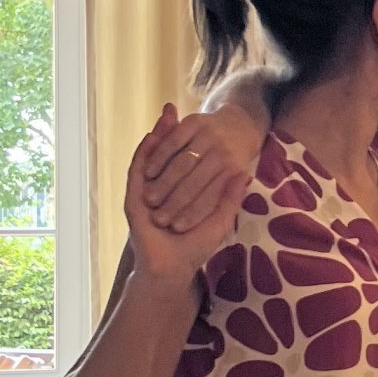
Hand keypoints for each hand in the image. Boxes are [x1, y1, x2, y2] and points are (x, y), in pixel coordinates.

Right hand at [124, 105, 249, 285]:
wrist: (173, 269)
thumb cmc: (196, 248)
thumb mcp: (219, 220)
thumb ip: (229, 197)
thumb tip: (244, 172)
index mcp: (179, 192)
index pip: (185, 160)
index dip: (189, 140)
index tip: (201, 119)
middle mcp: (161, 189)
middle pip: (165, 153)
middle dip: (170, 130)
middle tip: (175, 107)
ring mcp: (146, 193)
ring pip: (150, 157)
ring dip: (157, 135)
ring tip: (165, 114)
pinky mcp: (133, 200)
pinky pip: (137, 172)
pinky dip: (143, 153)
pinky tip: (151, 136)